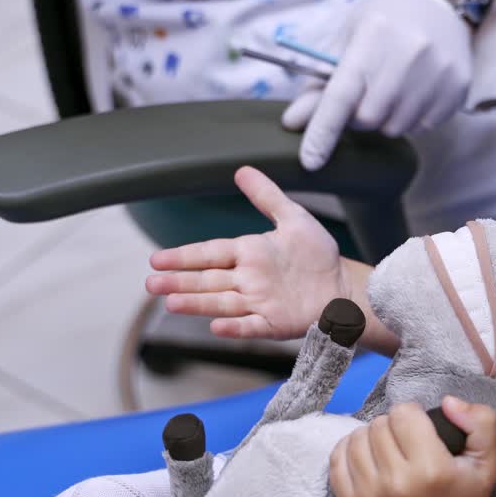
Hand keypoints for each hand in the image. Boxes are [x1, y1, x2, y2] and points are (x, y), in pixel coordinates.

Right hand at [145, 167, 348, 340]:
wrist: (344, 286)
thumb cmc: (318, 256)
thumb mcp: (293, 218)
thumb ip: (266, 195)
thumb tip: (241, 169)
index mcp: (248, 254)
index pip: (210, 254)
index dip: (184, 256)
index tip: (157, 259)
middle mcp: (248, 280)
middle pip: (208, 280)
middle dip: (179, 281)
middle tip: (151, 284)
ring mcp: (259, 303)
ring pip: (221, 302)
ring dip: (197, 303)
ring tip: (171, 302)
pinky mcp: (274, 324)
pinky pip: (251, 326)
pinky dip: (234, 327)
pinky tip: (215, 326)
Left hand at [282, 0, 472, 170]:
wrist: (439, 2)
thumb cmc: (383, 21)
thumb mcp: (347, 39)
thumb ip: (320, 82)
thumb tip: (293, 122)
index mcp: (374, 35)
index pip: (342, 94)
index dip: (323, 130)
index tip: (309, 160)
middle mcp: (410, 53)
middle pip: (368, 118)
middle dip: (356, 118)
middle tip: (360, 97)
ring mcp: (439, 71)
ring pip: (395, 127)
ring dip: (384, 120)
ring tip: (390, 90)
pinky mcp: (458, 87)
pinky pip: (422, 126)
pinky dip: (410, 119)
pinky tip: (413, 91)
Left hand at [331, 397, 495, 496]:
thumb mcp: (487, 459)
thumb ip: (480, 420)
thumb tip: (448, 401)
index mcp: (431, 469)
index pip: (403, 413)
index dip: (414, 413)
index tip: (422, 427)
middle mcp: (397, 484)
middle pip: (379, 424)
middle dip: (394, 425)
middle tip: (408, 441)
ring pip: (356, 438)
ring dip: (371, 437)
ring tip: (389, 449)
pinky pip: (337, 461)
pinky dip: (350, 451)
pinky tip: (368, 457)